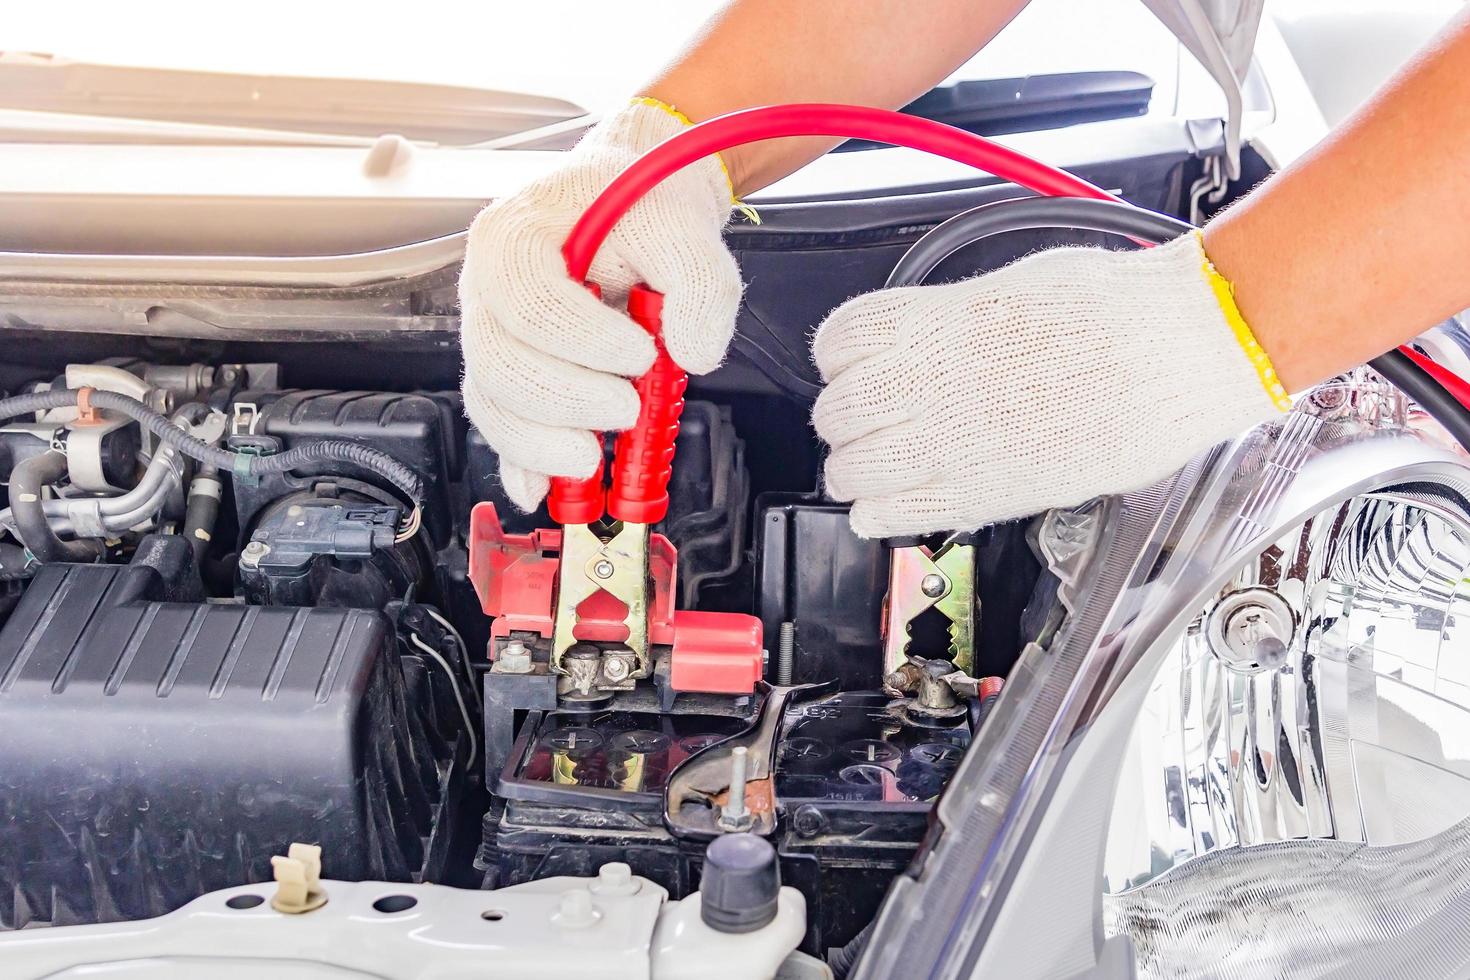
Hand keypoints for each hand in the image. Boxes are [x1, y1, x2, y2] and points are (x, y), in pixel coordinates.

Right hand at [459, 100, 741, 510]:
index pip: (529, 301)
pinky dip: (524, 464)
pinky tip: (546, 491)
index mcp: (514, 240)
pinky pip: (501, 427)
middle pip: (500, 364)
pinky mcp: (507, 376)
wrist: (627, 204)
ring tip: (596, 456)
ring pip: (494, 404)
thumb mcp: (682, 228)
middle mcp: (485, 290)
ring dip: (544, 443)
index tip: (640, 354)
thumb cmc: (640, 207)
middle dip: (566, 402)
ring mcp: (491, 335)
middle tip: (627, 409)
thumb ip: (700, 283)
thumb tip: (694, 355)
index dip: (584, 340)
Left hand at [811, 233, 1288, 537]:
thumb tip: (931, 335)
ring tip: (884, 461)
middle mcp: (923, 385)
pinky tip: (893, 500)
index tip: (858, 360)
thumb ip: (953, 318)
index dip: (843, 355)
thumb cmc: (1113, 307)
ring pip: (848, 470)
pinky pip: (887, 516)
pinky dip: (877, 512)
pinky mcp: (977, 495)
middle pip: (835, 411)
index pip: (836, 342)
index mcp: (928, 323)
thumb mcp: (1012, 284)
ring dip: (858, 467)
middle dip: (849, 414)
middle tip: (874, 415)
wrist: (1174, 351)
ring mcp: (946, 445)